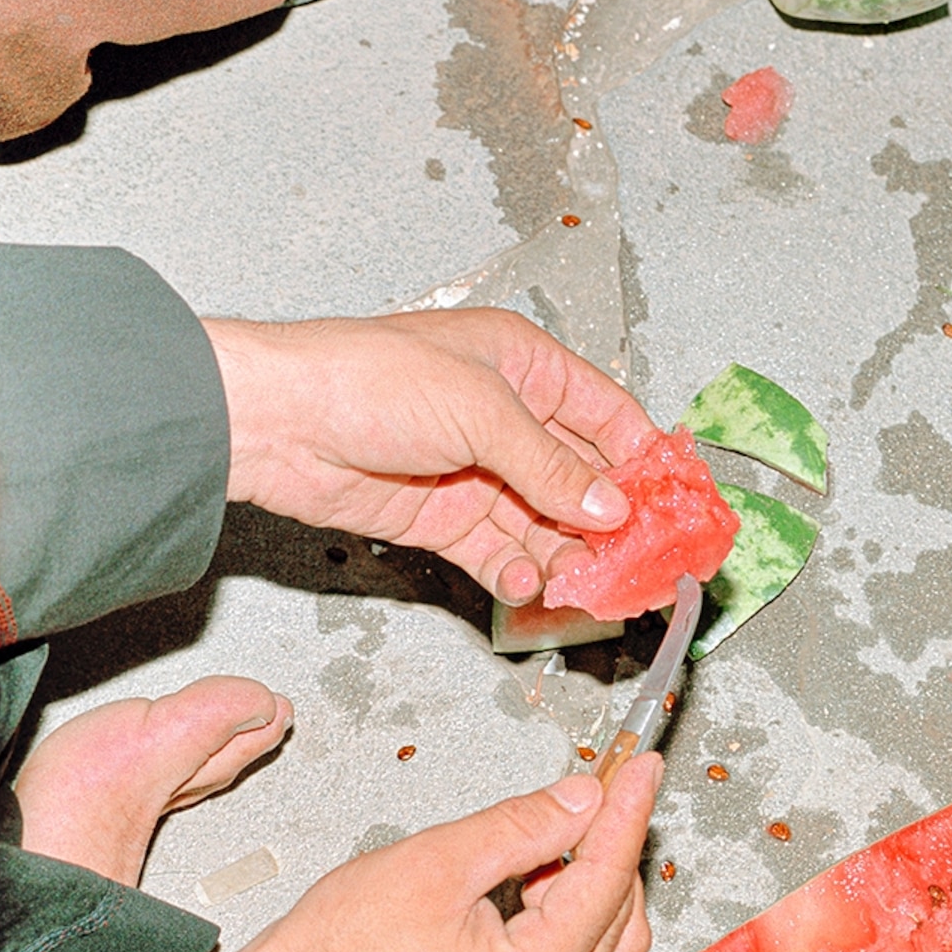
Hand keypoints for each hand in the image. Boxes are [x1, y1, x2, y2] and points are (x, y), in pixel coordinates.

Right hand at [173, 757, 658, 951]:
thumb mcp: (433, 862)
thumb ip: (523, 826)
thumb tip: (586, 799)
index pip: (605, 884)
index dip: (626, 815)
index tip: (642, 770)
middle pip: (621, 920)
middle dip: (607, 853)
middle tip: (585, 799)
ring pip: (607, 950)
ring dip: (590, 890)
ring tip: (538, 849)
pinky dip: (569, 924)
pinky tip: (531, 889)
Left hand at [205, 309, 655, 605]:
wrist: (272, 422)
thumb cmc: (365, 378)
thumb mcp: (481, 411)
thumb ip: (552, 466)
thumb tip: (611, 508)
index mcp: (525, 366)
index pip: (610, 417)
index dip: (648, 462)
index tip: (680, 506)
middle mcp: (507, 419)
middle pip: (584, 480)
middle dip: (614, 523)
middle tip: (646, 563)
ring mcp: (475, 473)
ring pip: (546, 524)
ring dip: (569, 556)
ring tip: (589, 585)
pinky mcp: (442, 519)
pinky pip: (499, 552)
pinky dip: (520, 572)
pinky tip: (532, 583)